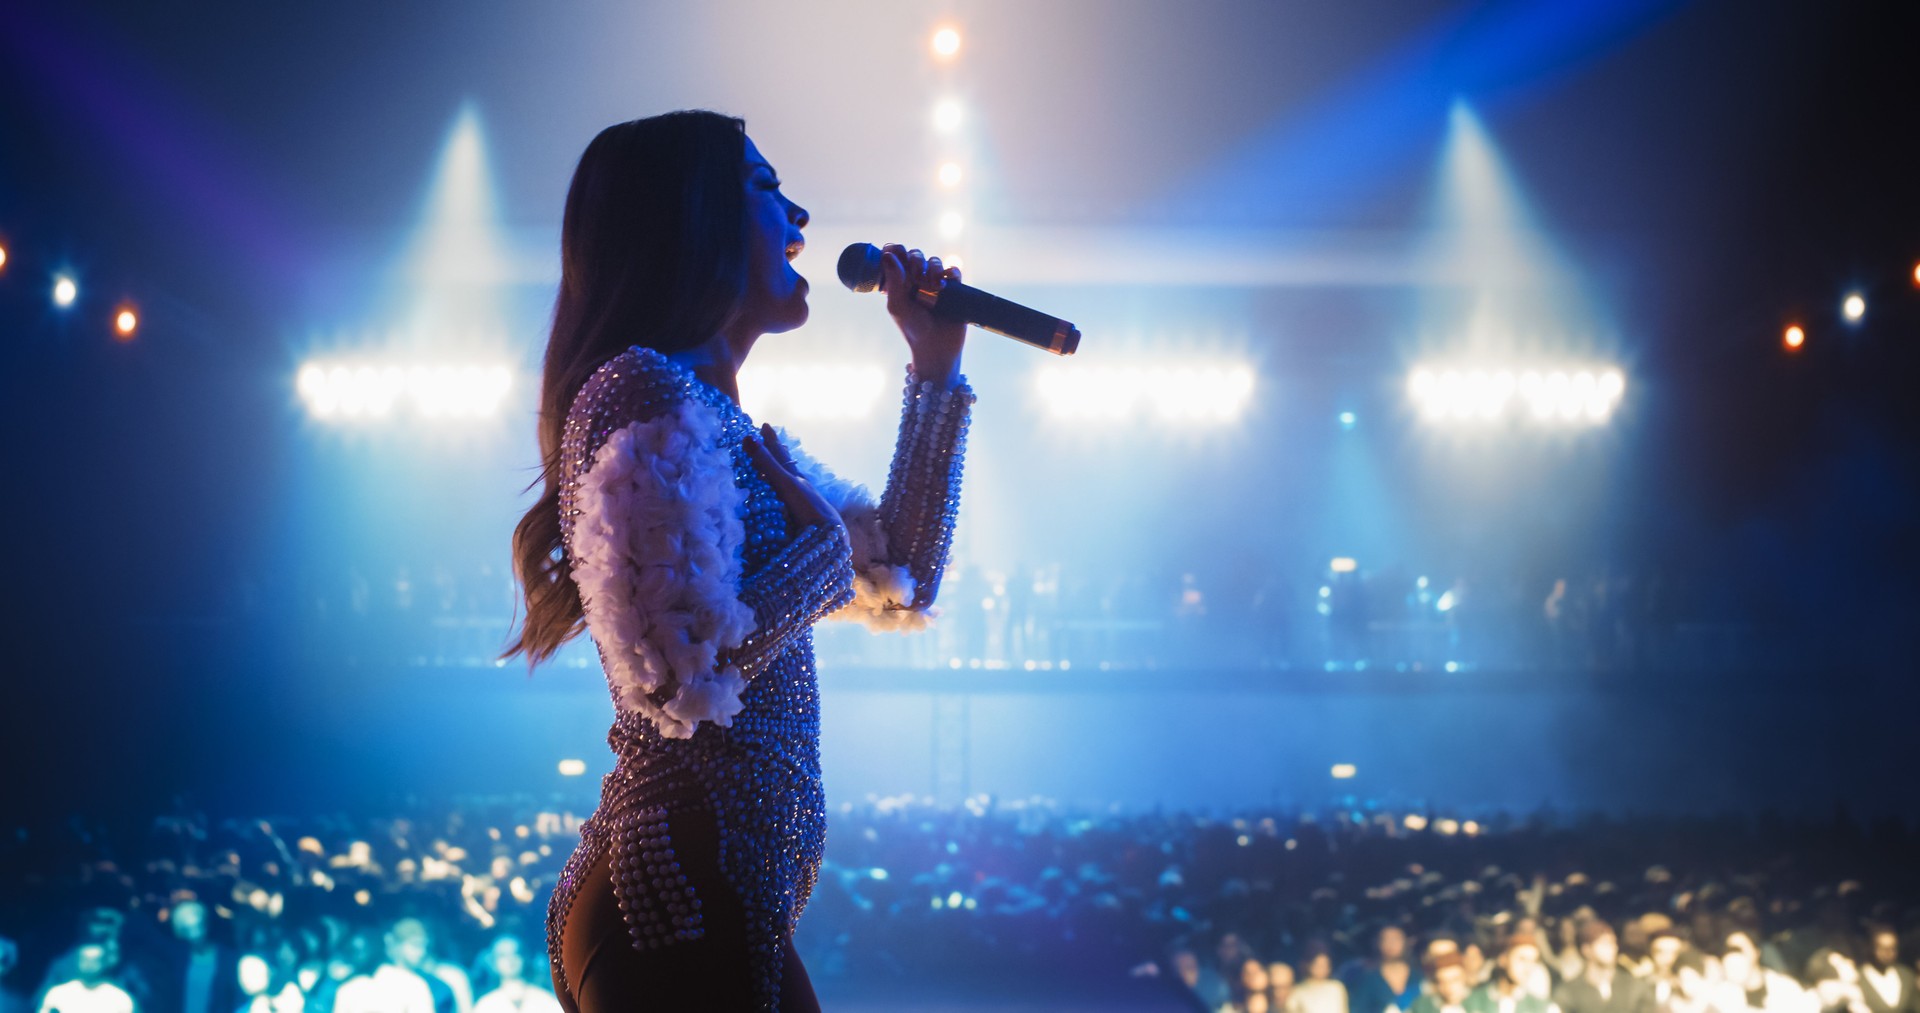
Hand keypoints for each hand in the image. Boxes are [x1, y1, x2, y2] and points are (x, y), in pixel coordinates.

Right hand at [743, 424, 844, 534]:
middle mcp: (798, 488)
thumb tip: (747, 438)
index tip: (765, 426)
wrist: (828, 538)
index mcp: (795, 478)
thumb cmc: (808, 508)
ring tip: (772, 465)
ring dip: (777, 474)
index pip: (780, 455)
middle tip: (769, 440)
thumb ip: (767, 464)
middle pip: (786, 466)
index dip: (771, 441)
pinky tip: (778, 498)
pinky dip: (777, 494)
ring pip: (785, 483)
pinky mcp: (798, 519)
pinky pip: (784, 500)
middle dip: (776, 453)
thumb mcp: (786, 483)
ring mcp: (799, 504)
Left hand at [879, 243, 965, 385]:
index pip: (895, 256)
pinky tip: (946, 285)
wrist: (937, 347)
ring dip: (932, 268)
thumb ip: (893, 280)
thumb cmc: (913, 329)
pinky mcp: (953, 288)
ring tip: (933, 286)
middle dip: (915, 260)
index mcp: (899, 282)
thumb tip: (888, 255)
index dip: (894, 250)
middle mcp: (916, 279)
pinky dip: (950, 272)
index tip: (896, 254)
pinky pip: (953, 270)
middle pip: (915, 254)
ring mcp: (935, 282)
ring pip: (934, 260)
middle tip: (917, 277)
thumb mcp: (897, 306)